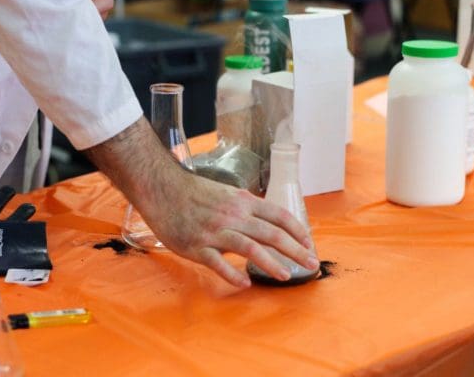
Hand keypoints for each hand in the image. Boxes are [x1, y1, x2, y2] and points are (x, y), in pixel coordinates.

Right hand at [83, 118, 318, 287]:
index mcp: (243, 201)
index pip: (279, 215)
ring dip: (271, 263)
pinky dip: (232, 274)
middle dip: (295, 250)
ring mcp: (215, 231)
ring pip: (250, 248)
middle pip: (271, 234)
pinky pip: (217, 263)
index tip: (309, 243)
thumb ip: (245, 209)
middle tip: (311, 263)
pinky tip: (244, 283)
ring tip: (286, 275)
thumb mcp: (226, 194)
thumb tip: (264, 225)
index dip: (297, 230)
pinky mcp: (196, 246)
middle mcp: (233, 215)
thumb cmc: (194, 192)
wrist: (161, 189)